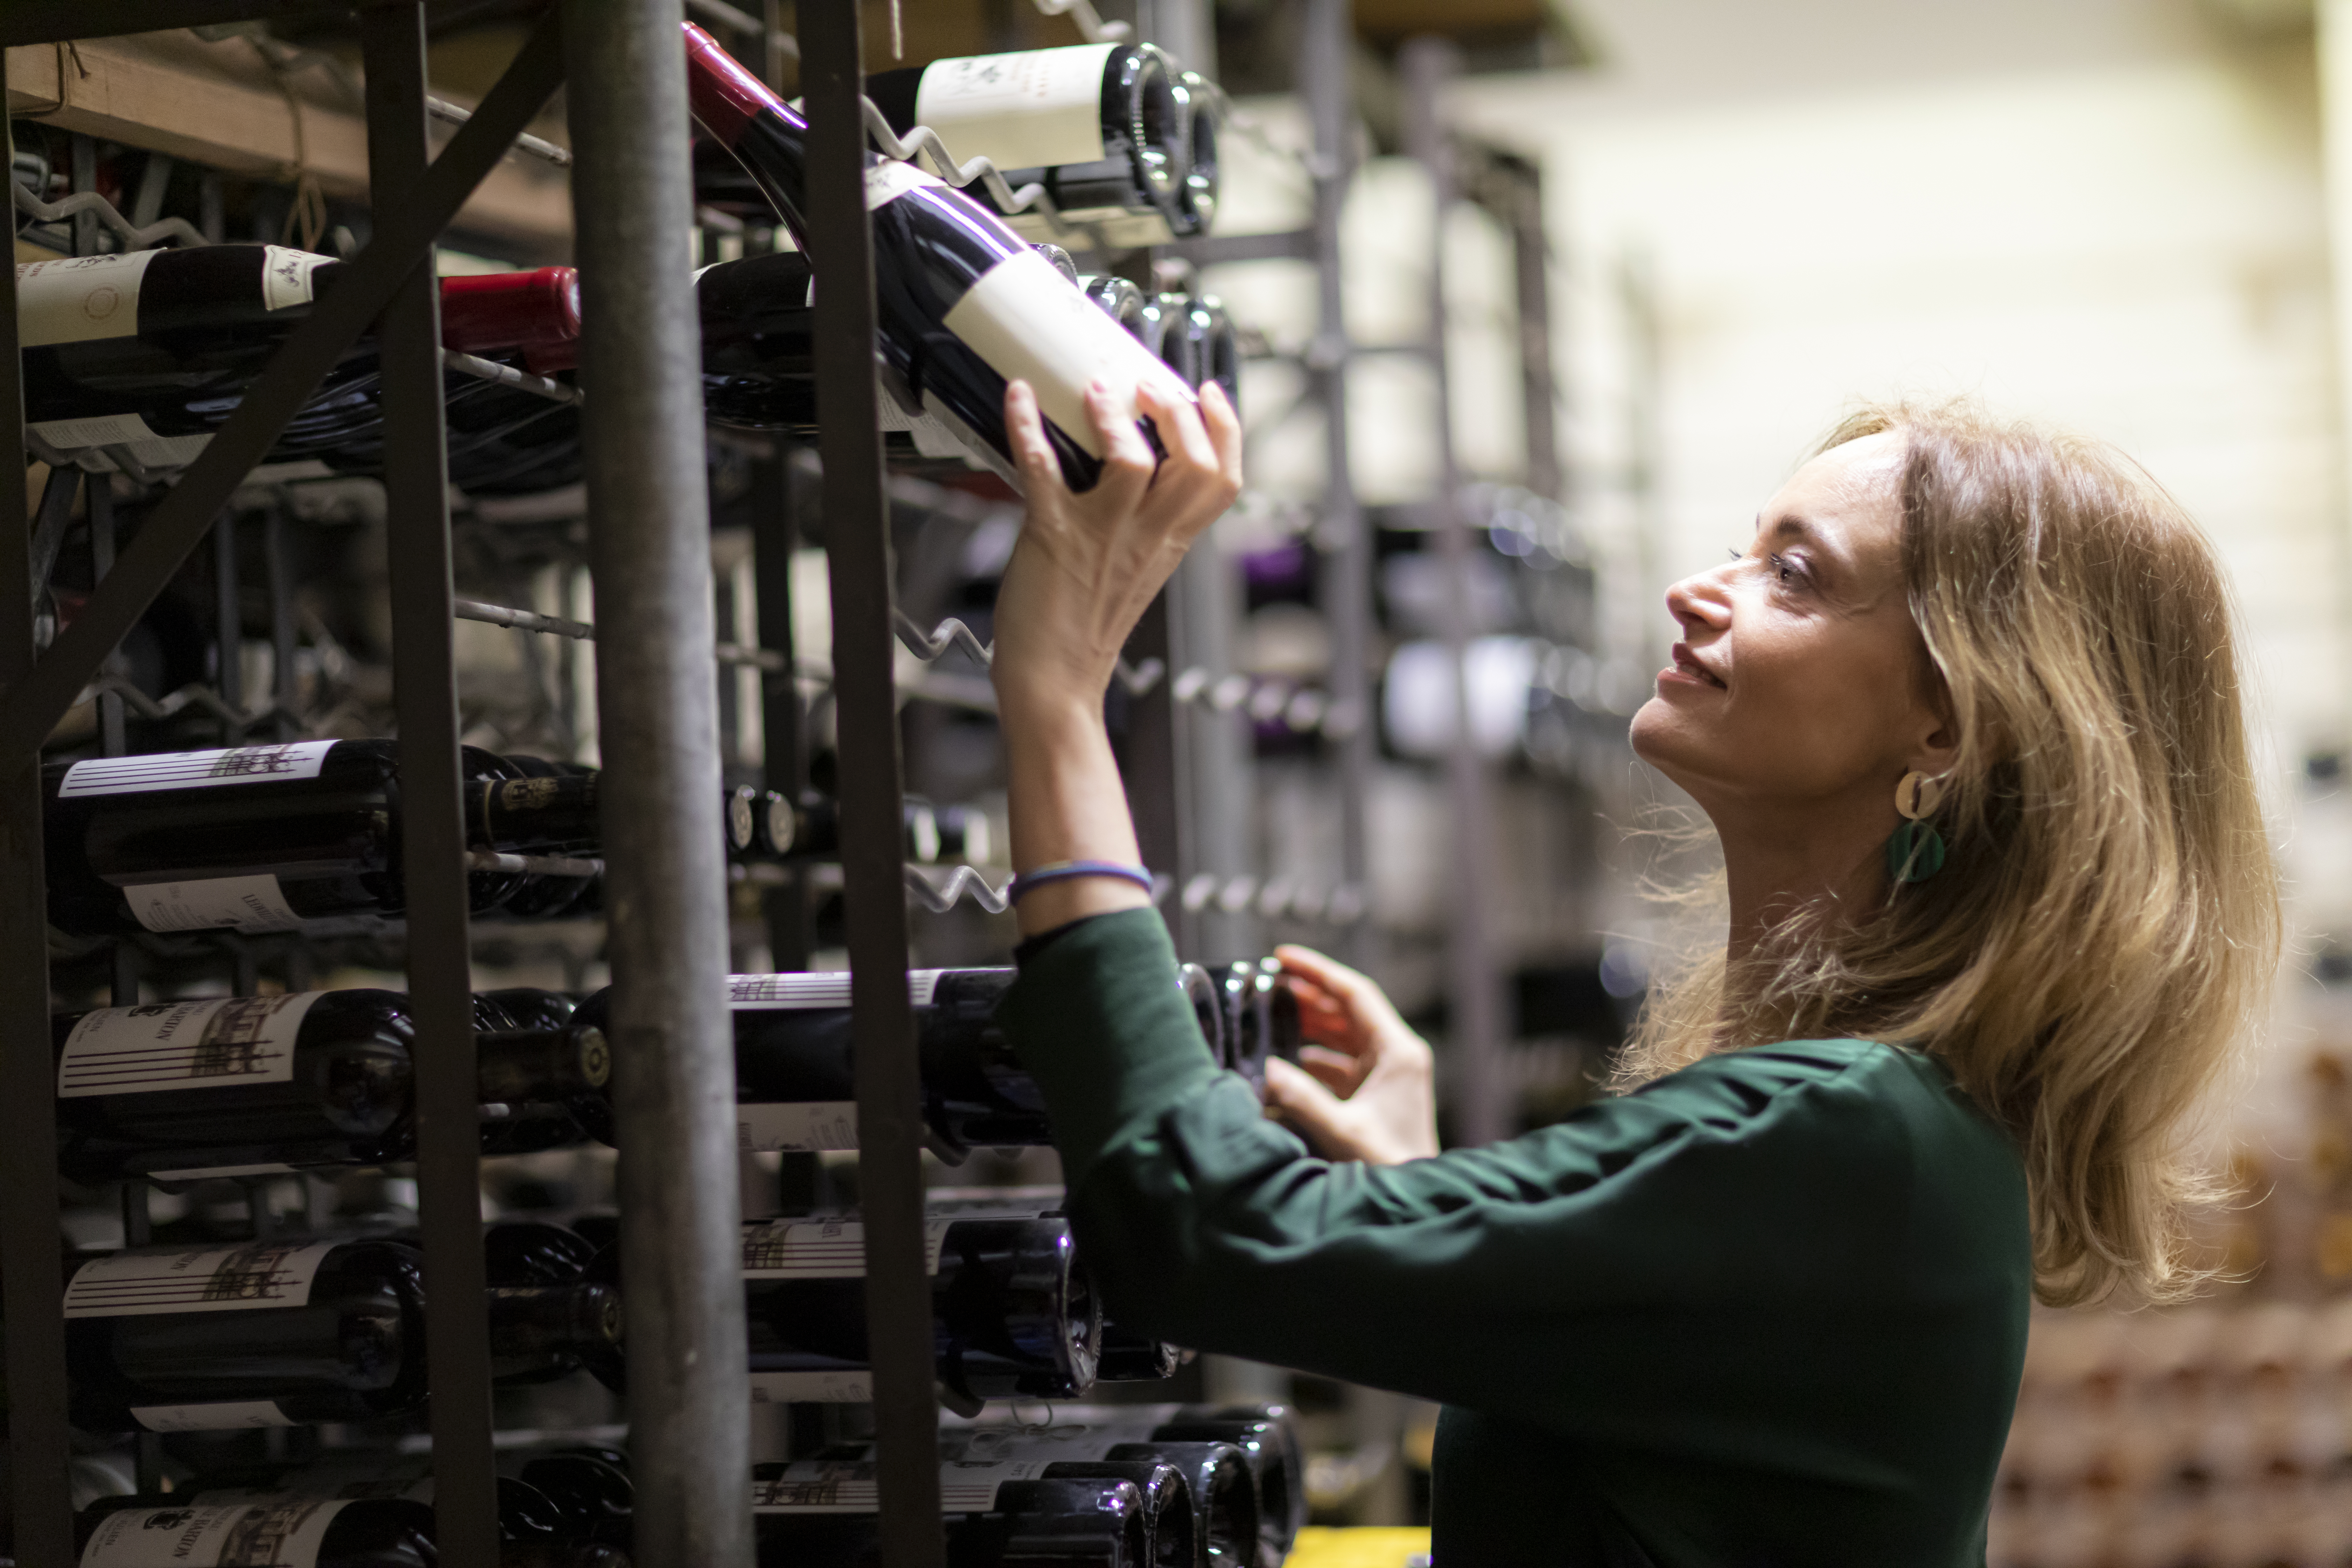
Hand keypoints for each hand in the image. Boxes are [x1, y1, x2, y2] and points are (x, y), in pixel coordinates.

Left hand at [989, 376, 1242, 716]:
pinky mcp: (1053, 535)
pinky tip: (1019, 396)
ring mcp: (1102, 536)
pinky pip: (1044, 470)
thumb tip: (1141, 470)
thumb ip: (1148, 525)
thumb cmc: (1084, 628)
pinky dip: (1027, 426)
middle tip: (1148, 386)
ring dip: (1114, 417)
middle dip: (1179, 411)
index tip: (1210, 394)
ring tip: (1096, 390)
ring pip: (1133, 464)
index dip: (1225, 430)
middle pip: (1196, 464)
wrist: (1053, 683)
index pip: (1224, 480)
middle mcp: (1147, 536)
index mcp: (1171, 543)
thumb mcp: (1138, 571)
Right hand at [1260, 945, 1439, 1165]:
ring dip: (1309, 1023)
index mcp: (1398, 1051)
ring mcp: (1385, 1074)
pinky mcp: (1374, 1094)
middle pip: (1347, 1010)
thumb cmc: (1391, 1166)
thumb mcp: (1342, 1131)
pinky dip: (1312, 1057)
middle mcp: (1395, 1055)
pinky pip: (1339, 1063)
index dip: (1318, 971)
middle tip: (1268, 981)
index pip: (1355, 994)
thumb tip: (1265, 1069)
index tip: (1282, 956)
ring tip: (1270, 1012)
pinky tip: (1283, 1060)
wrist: (1415, 1200)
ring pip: (1342, 1035)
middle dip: (1308, 994)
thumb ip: (1300, 1098)